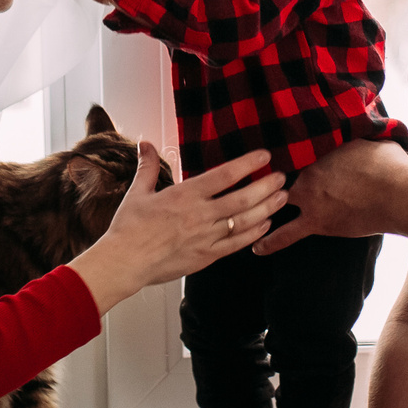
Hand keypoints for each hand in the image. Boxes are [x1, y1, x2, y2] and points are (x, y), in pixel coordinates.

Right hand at [68, 143, 285, 312]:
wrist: (125, 263)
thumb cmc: (129, 229)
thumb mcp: (137, 192)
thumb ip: (148, 167)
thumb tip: (144, 143)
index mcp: (185, 195)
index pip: (224, 175)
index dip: (248, 163)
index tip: (264, 155)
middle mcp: (200, 215)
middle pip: (243, 198)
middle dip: (266, 186)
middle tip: (282, 177)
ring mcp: (206, 237)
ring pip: (245, 221)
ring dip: (267, 208)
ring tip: (282, 197)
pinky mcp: (206, 256)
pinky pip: (236, 243)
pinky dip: (254, 233)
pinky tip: (266, 224)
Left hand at [251, 140, 407, 253]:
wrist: (398, 193)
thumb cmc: (388, 164)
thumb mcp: (367, 138)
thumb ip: (353, 133)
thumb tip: (359, 120)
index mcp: (317, 149)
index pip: (291, 149)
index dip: (281, 150)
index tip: (269, 151)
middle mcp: (307, 173)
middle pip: (276, 175)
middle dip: (265, 176)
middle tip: (251, 178)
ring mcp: (309, 198)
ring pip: (275, 201)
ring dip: (263, 205)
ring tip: (246, 209)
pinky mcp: (316, 222)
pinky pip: (286, 234)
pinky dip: (270, 242)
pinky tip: (256, 248)